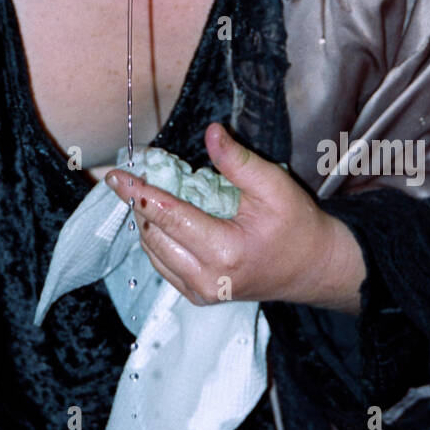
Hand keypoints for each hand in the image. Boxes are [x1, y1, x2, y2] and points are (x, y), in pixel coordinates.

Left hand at [106, 123, 365, 312]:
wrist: (314, 268)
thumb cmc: (297, 226)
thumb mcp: (273, 186)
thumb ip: (237, 161)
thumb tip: (210, 132)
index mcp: (224, 251)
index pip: (167, 216)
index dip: (138, 192)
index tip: (115, 176)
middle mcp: (206, 278)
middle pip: (153, 236)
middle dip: (140, 205)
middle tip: (135, 178)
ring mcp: (201, 292)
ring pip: (153, 253)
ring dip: (146, 223)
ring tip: (148, 195)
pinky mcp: (200, 297)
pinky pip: (164, 266)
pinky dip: (157, 241)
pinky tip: (163, 220)